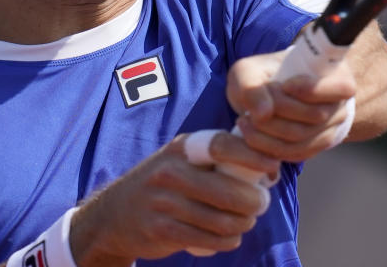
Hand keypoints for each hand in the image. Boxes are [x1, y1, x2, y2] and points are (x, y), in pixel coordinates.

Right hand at [67, 132, 279, 265]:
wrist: (114, 213)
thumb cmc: (164, 183)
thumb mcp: (183, 160)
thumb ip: (218, 160)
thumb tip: (268, 168)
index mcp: (182, 148)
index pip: (222, 146)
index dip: (252, 155)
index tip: (273, 166)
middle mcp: (171, 171)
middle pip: (227, 189)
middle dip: (254, 201)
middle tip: (261, 204)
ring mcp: (164, 202)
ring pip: (221, 219)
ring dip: (242, 224)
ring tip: (245, 222)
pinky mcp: (161, 230)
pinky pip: (207, 239)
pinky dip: (226, 241)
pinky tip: (229, 237)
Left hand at [226, 48, 356, 162]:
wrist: (265, 96)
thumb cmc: (261, 78)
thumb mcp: (249, 71)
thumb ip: (252, 87)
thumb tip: (264, 114)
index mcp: (335, 76)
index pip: (341, 87)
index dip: (312, 89)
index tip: (283, 86)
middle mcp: (339, 105)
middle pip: (315, 115)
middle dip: (278, 113)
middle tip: (250, 109)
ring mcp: (330, 129)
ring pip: (302, 138)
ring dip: (268, 134)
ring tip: (245, 122)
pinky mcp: (315, 148)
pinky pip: (296, 154)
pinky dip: (270, 148)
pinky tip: (252, 136)